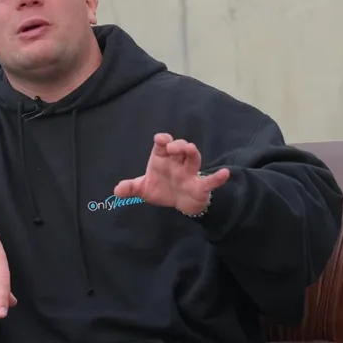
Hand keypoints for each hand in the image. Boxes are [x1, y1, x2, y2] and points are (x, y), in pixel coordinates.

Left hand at [115, 133, 230, 214]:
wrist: (179, 202)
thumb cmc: (162, 188)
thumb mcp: (144, 189)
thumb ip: (130, 188)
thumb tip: (117, 191)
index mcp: (163, 159)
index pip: (162, 145)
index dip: (163, 140)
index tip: (160, 139)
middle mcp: (177, 162)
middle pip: (179, 148)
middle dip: (177, 145)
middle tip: (172, 146)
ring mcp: (189, 172)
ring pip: (193, 158)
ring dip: (191, 152)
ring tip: (190, 148)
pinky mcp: (199, 185)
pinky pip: (209, 180)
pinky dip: (217, 178)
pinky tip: (225, 174)